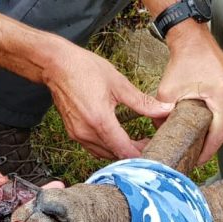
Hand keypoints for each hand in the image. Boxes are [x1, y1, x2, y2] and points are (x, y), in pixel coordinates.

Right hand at [45, 46, 174, 158]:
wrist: (56, 65)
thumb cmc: (85, 69)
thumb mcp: (119, 84)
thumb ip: (143, 102)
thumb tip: (166, 109)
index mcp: (100, 121)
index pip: (125, 151)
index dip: (142, 154)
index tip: (154, 146)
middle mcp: (87, 133)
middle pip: (116, 156)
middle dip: (134, 152)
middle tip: (149, 141)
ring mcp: (78, 135)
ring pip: (105, 155)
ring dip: (121, 151)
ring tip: (136, 140)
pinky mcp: (73, 133)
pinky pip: (94, 149)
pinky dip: (108, 148)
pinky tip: (117, 137)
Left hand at [157, 25, 222, 163]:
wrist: (194, 40)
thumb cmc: (183, 62)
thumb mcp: (167, 93)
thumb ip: (162, 117)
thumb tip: (160, 138)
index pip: (218, 136)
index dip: (206, 152)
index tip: (196, 162)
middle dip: (208, 143)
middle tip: (194, 154)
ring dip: (214, 131)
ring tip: (199, 142)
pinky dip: (219, 119)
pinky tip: (207, 125)